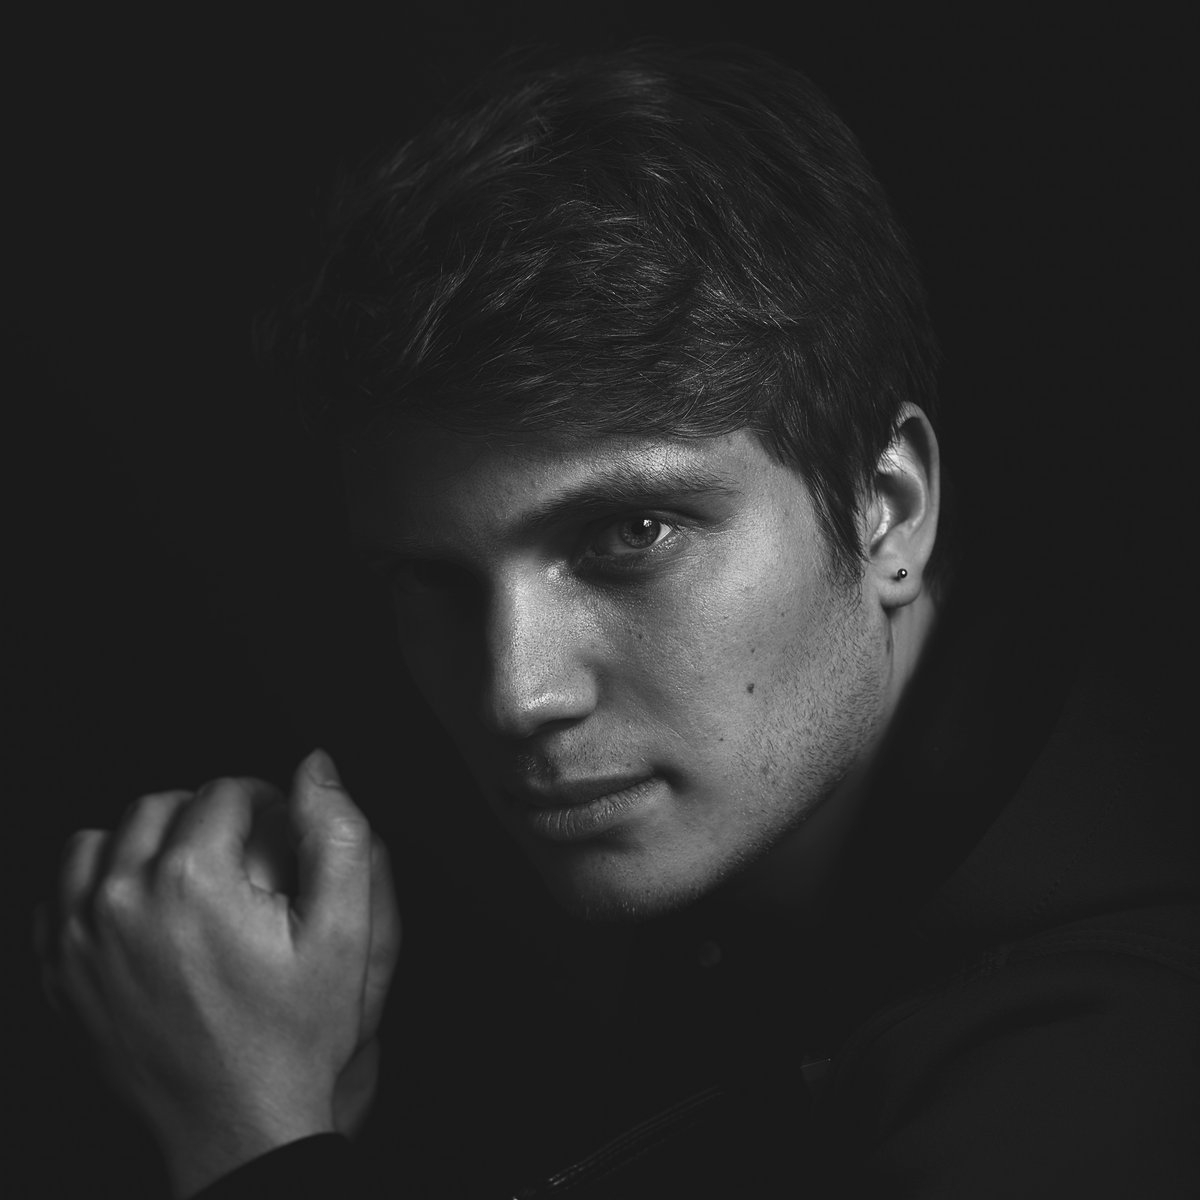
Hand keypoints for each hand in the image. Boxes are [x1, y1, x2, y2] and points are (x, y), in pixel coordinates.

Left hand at [37, 750, 400, 1198]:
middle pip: (158, 806)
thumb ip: (338, 833)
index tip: (278, 832)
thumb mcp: (348, 931)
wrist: (239, 1126)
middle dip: (205, 816)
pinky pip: (58, 896)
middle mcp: (122, 901)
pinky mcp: (59, 977)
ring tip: (187, 876)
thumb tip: (315, 766)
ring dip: (143, 844)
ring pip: (98, 842)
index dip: (263, 802)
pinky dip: (95, 888)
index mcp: (193, 881)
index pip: (223, 791)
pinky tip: (141, 911)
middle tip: (240, 854)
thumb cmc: (296, 1034)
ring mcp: (80, 942)